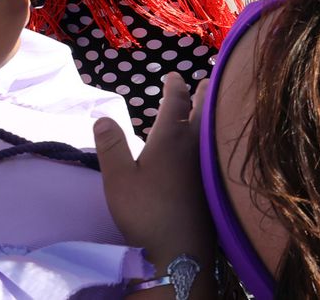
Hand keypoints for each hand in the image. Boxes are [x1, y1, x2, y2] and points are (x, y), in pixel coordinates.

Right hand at [95, 74, 212, 264]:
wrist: (182, 246)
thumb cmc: (147, 210)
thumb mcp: (119, 179)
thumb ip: (111, 147)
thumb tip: (102, 116)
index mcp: (172, 137)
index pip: (176, 103)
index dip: (175, 86)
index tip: (174, 75)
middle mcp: (196, 144)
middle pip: (203, 110)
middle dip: (203, 94)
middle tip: (205, 82)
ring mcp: (209, 162)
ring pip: (212, 128)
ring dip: (211, 112)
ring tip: (211, 105)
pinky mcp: (216, 180)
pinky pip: (217, 146)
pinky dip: (215, 134)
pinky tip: (210, 146)